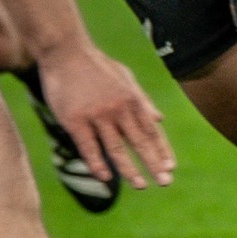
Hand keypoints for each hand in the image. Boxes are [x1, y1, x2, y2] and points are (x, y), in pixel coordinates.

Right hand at [38, 41, 172, 188]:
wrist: (65, 52)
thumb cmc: (96, 66)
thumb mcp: (126, 79)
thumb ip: (143, 101)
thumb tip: (161, 119)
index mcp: (133, 100)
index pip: (151, 131)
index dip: (162, 150)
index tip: (171, 167)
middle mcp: (119, 110)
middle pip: (139, 142)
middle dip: (154, 164)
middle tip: (166, 182)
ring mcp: (97, 116)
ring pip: (116, 149)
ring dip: (129, 169)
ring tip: (140, 186)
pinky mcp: (75, 121)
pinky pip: (89, 147)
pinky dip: (97, 164)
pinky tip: (106, 177)